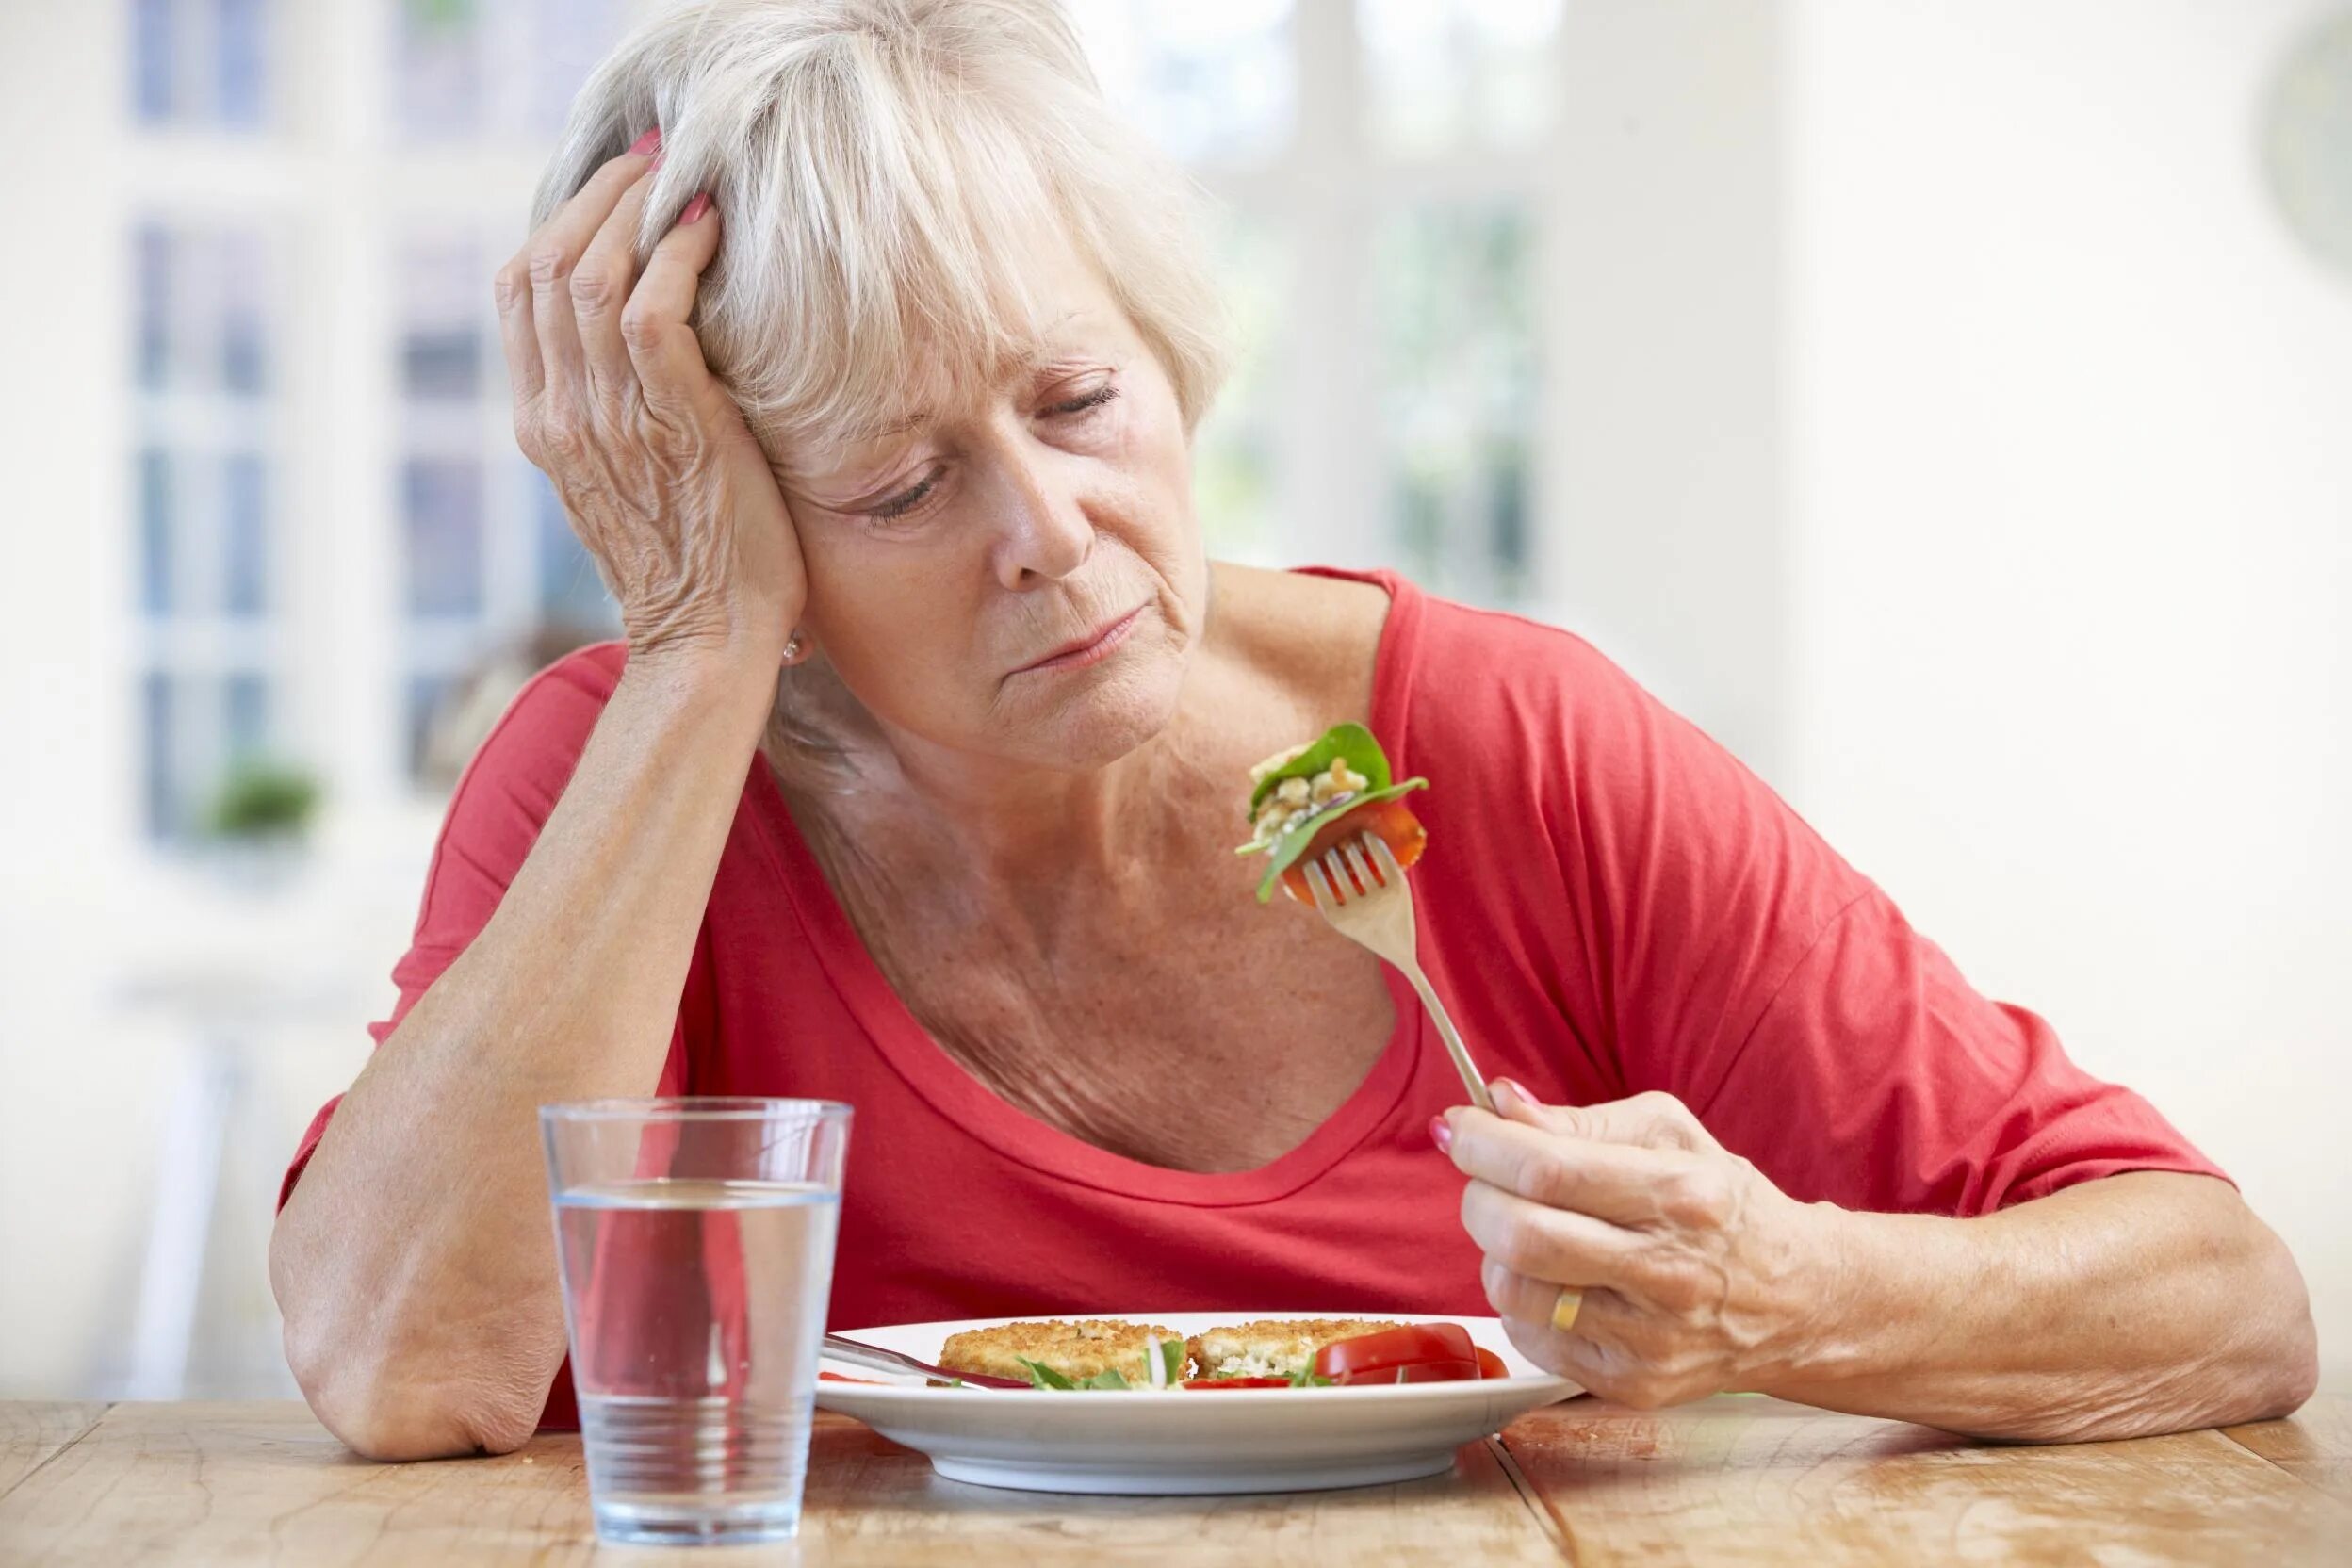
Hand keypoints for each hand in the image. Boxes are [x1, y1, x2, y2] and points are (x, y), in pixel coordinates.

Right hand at [495, 132, 806, 667]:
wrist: (707, 644)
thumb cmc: (695, 568)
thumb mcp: (630, 481)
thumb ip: (618, 415)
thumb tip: (651, 344)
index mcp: (542, 423)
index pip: (518, 290)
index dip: (560, 220)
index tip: (614, 186)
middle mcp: (561, 414)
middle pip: (544, 263)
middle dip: (599, 194)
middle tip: (652, 158)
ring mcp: (609, 418)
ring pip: (590, 273)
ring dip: (639, 210)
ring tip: (684, 178)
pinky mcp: (672, 423)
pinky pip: (653, 310)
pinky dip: (678, 256)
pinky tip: (710, 233)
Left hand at [1438, 1081, 1833, 1408]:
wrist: (1798, 1301)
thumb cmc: (1724, 1208)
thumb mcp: (1669, 1136)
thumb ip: (1579, 1121)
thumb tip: (1499, 1104)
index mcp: (1679, 1195)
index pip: (1547, 1169)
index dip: (1482, 1145)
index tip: (1458, 1127)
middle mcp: (1668, 1272)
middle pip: (1520, 1236)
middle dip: (1477, 1196)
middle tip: (1485, 1180)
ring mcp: (1649, 1338)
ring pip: (1514, 1291)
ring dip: (1494, 1252)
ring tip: (1525, 1232)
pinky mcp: (1631, 1383)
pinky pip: (1530, 1337)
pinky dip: (1521, 1301)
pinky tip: (1556, 1281)